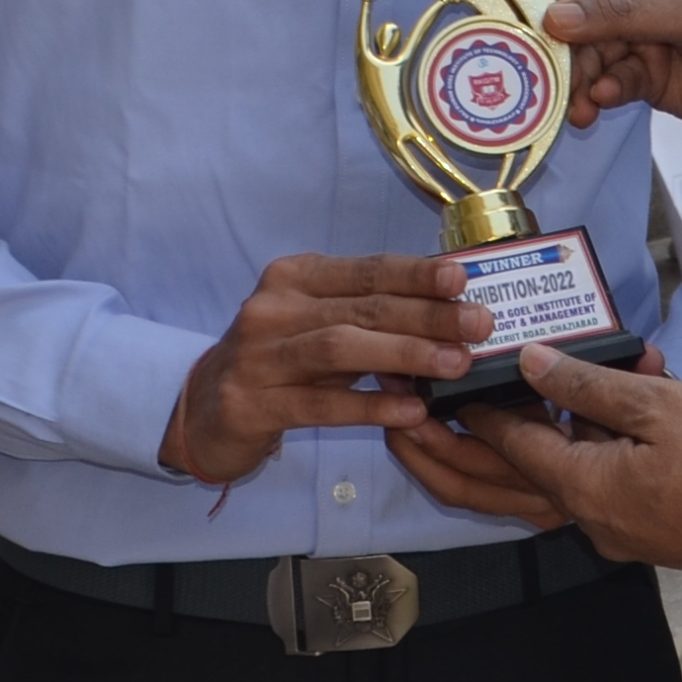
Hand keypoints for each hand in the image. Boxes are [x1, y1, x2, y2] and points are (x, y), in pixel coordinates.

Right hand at [162, 254, 485, 484]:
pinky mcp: (253, 403)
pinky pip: (320, 403)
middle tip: (478, 326)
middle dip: (427, 316)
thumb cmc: (278, 363)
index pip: (366, 270)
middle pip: (363, 307)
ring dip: (405, 354)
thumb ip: (368, 316)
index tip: (462, 278)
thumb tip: (449, 311)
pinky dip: (369, 404)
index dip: (416, 274)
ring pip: (341, 347)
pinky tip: (410, 411)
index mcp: (294, 278)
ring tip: (454, 365)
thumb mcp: (317, 325)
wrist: (202, 410)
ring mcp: (258, 356)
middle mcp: (272, 308)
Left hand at [402, 344, 681, 572]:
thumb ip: (587, 385)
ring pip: (525, 499)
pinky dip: (548, 465)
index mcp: (581, 485)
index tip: (432, 382)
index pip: (506, 443)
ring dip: (485, 466)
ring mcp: (606, 529)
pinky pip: (570, 495)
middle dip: (440, 457)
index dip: (468, 410)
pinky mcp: (631, 529)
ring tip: (449, 433)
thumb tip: (530, 362)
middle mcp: (583, 517)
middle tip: (398, 428)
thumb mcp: (657, 406)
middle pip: (492, 491)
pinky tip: (557, 425)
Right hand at [531, 0, 681, 132]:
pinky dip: (595, 97)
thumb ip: (626, 15)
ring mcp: (634, 33)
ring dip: (570, 80)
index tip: (512, 16)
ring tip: (571, 104)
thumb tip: (555, 19)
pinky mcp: (643, 75)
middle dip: (549, 43)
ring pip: (581, 55)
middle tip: (532, 73)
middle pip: (567, 11)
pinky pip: (604, 84)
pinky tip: (595, 110)